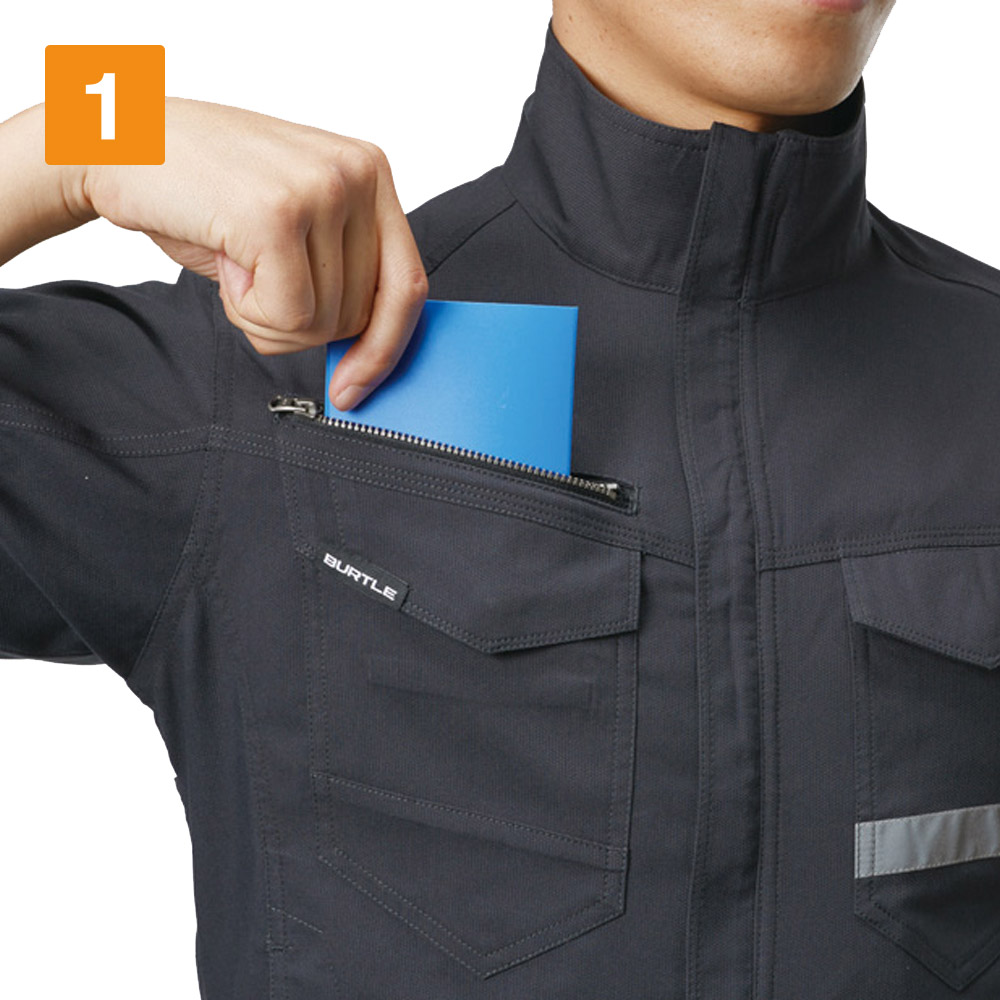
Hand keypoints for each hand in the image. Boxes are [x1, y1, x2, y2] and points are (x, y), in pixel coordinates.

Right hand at [81, 97, 428, 410]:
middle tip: (255, 275)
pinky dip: (247, 310)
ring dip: (265, 314)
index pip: (408, 285)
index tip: (356, 388)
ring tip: (236, 258)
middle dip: (301, 322)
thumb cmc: (204, 191)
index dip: (386, 349)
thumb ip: (341, 268)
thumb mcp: (295, 220)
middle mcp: (357, 173)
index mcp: (371, 172)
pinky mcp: (279, 215)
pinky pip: (288, 316)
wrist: (119, 143)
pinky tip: (225, 261)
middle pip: (360, 315)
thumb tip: (371, 352)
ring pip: (322, 322)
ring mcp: (322, 189)